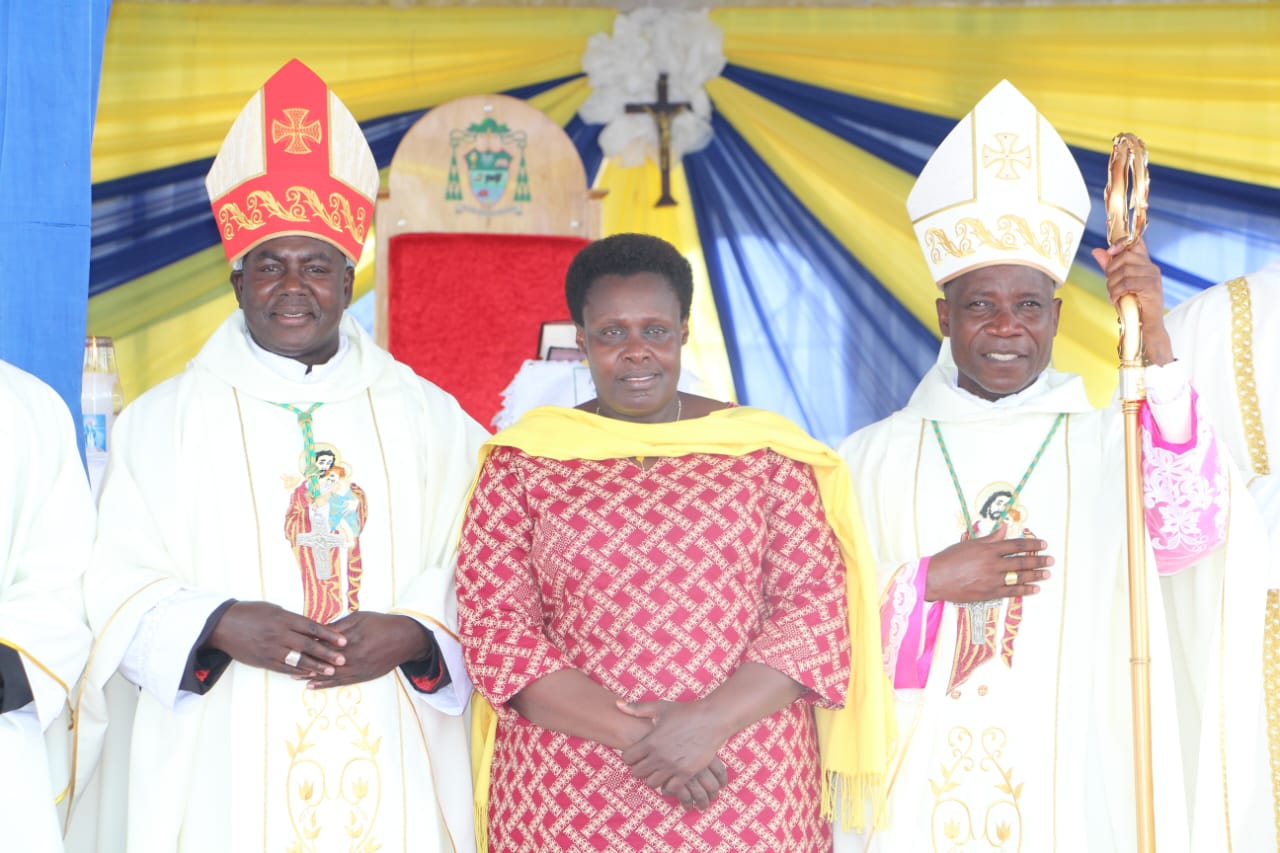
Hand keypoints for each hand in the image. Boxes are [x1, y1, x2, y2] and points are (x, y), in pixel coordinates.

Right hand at [207, 601, 346, 676]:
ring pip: (298, 660)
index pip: (312, 627)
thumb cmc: (250, 613)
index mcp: (283, 618)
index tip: (343, 640)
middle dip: (327, 653)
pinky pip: (284, 668)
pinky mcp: (263, 661)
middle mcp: (279, 634)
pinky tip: (310, 674)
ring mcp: (271, 649)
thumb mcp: (273, 610)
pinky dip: (299, 671)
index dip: (329, 634)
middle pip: (308, 645)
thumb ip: (292, 619)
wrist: (223, 625)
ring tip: (331, 670)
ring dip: (316, 666)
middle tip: (343, 658)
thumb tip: (311, 627)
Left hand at [305, 612, 430, 688]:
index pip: (324, 642)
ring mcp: (358, 668)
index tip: (293, 644)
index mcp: (351, 638)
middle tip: (286, 662)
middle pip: (324, 660)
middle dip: (305, 661)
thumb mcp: (359, 618)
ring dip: (311, 675)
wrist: (405, 639)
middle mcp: (353, 655)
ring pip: (329, 674)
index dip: (307, 644)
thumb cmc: (381, 624)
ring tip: (293, 676)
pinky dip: (325, 685)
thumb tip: (318, 629)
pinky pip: (340, 682)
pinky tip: (312, 685)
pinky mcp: (362, 676)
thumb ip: (338, 626)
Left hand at [618, 699, 730, 808]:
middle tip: (644, 764)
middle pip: (637, 773)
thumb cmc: (685, 712)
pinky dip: (668, 786)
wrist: (711, 719)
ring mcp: (673, 766)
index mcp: (651, 741)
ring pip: (652, 783)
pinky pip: (671, 788)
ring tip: (657, 771)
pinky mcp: (686, 773)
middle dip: (638, 768)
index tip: (634, 754)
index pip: (627, 758)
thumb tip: (617, 704)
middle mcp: (660, 756)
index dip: (628, 756)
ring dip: (652, 778)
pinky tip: (670, 778)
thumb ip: (637, 708)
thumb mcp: (660, 707)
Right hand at [925, 523, 1052, 602]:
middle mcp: (993, 564)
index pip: (1016, 545)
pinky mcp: (990, 593)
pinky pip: (1012, 591)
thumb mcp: (970, 544)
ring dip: (1035, 575)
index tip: (1044, 545)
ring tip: (1047, 573)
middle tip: (1051, 560)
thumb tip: (1005, 528)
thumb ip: (990, 538)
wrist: (936, 578)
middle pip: (1022, 562)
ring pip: (1020, 577)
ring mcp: (992, 580)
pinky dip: (1025, 590)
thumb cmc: (951, 558)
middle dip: (1038, 560)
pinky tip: (1035, 589)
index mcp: (989, 549)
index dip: (1032, 545)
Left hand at [1091, 237, 1172, 364]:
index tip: (1110, 251)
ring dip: (1112, 285)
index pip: (1136, 243)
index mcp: (1145, 264)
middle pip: (1125, 257)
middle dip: (1111, 270)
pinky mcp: (1151, 287)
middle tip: (1109, 285)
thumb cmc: (1133, 305)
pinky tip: (1116, 300)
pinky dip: (1117, 292)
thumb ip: (1109, 267)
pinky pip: (1127, 283)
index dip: (1122, 243)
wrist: (1146, 326)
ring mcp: (1153, 277)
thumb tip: (1096, 251)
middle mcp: (1151, 267)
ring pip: (1124, 271)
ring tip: (1113, 295)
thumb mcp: (1118, 283)